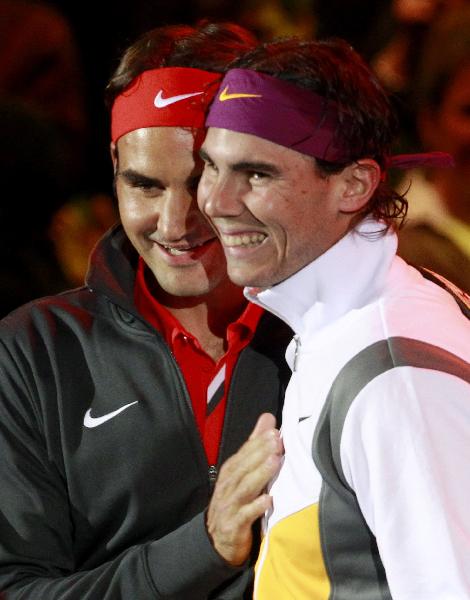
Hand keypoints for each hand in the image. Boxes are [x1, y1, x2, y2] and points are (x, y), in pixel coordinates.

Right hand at [206, 413, 282, 565]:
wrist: (217, 540)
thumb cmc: (235, 501)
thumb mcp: (243, 471)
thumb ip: (255, 444)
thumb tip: (268, 418)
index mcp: (231, 471)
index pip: (244, 453)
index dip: (258, 443)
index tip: (275, 432)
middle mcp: (228, 486)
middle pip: (244, 467)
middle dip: (260, 453)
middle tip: (277, 441)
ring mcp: (230, 506)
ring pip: (245, 488)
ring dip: (260, 474)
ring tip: (275, 462)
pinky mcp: (234, 526)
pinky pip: (245, 516)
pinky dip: (256, 507)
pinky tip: (269, 500)